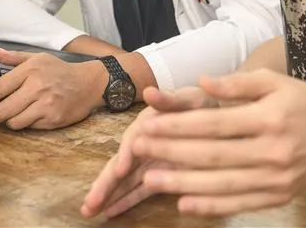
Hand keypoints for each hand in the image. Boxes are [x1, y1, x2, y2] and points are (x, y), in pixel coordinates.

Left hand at [0, 48, 104, 129]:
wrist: (89, 83)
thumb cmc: (61, 71)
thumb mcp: (38, 58)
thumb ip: (15, 57)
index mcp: (30, 69)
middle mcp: (37, 86)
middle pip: (2, 109)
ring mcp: (46, 104)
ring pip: (14, 121)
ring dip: (9, 121)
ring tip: (12, 116)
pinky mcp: (53, 118)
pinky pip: (30, 127)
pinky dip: (26, 124)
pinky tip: (30, 116)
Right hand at [81, 85, 216, 217]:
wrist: (217, 117)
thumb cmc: (201, 105)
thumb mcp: (189, 98)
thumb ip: (169, 99)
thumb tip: (149, 92)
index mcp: (148, 123)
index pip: (132, 140)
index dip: (126, 154)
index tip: (121, 169)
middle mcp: (143, 143)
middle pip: (120, 164)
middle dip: (105, 183)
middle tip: (90, 202)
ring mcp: (150, 162)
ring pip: (124, 181)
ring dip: (108, 196)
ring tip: (88, 211)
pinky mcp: (160, 176)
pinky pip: (140, 191)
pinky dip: (125, 201)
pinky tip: (109, 213)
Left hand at [129, 69, 305, 215]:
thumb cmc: (302, 102)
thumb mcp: (274, 81)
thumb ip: (237, 82)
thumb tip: (203, 80)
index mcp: (269, 117)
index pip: (214, 124)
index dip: (178, 126)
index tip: (148, 125)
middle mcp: (273, 150)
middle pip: (213, 155)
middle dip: (171, 152)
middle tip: (138, 149)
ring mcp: (277, 178)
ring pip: (222, 184)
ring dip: (183, 183)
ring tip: (151, 179)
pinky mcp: (279, 197)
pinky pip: (239, 204)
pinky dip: (211, 206)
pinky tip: (184, 203)